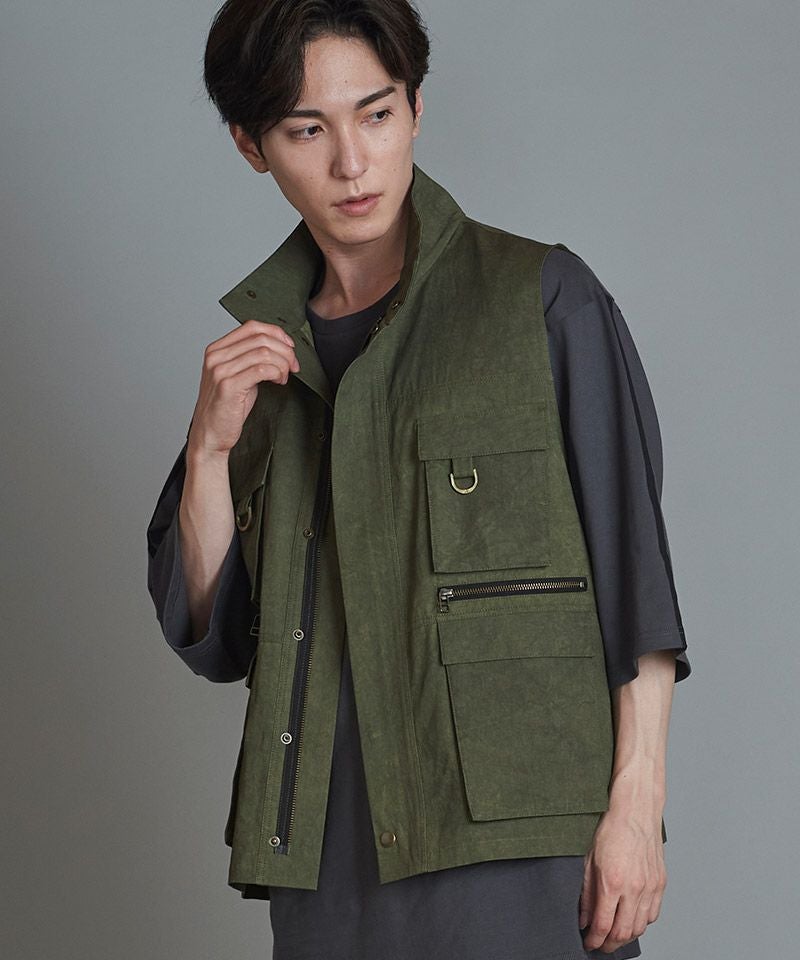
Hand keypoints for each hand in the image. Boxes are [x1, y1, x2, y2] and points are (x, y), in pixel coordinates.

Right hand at [187, 319, 299, 458]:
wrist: (210, 435)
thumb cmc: (226, 408)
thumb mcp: (237, 375)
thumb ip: (251, 358)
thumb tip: (281, 347)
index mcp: (217, 349)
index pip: (251, 326)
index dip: (276, 333)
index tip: (290, 347)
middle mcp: (216, 356)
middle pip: (260, 338)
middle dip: (285, 350)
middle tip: (293, 365)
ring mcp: (220, 371)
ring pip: (264, 353)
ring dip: (282, 364)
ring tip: (284, 377)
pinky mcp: (228, 386)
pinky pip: (261, 370)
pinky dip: (276, 373)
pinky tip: (278, 381)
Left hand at [578, 803, 666, 952]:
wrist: (635, 812)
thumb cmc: (611, 830)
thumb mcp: (589, 860)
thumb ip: (586, 893)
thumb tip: (584, 918)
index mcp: (612, 882)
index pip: (603, 925)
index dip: (594, 940)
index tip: (588, 943)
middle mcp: (633, 888)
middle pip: (623, 933)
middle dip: (609, 944)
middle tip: (600, 945)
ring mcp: (650, 888)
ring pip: (640, 928)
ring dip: (626, 936)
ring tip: (614, 936)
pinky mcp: (660, 884)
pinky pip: (652, 915)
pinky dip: (641, 923)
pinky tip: (631, 920)